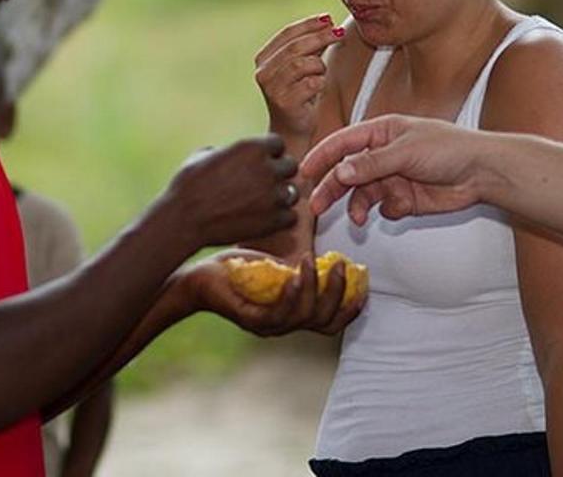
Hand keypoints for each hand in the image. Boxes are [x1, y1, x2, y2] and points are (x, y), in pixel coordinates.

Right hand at [160, 135, 299, 249]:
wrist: (183, 220)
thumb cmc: (187, 185)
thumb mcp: (203, 155)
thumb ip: (226, 151)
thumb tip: (227, 153)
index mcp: (252, 147)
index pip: (278, 143)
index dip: (267, 153)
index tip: (256, 163)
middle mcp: (268, 169)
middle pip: (291, 166)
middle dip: (278, 173)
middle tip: (260, 184)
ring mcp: (273, 196)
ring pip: (293, 192)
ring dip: (280, 197)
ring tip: (260, 204)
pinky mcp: (273, 221)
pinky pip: (291, 217)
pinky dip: (280, 219)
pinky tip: (262, 219)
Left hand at [184, 249, 363, 335]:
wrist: (199, 276)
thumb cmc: (237, 268)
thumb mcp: (276, 263)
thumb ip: (300, 262)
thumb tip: (324, 236)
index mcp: (294, 314)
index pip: (332, 323)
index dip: (351, 307)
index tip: (363, 284)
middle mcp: (284, 325)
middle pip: (325, 322)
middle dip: (339, 294)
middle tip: (342, 265)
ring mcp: (268, 326)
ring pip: (304, 317)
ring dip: (315, 289)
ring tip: (314, 262)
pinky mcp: (250, 320)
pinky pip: (278, 314)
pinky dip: (291, 294)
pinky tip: (295, 275)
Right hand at [254, 15, 343, 139]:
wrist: (292, 130)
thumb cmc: (300, 95)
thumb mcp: (303, 66)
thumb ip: (311, 46)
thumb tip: (328, 21)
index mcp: (263, 58)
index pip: (287, 34)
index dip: (309, 24)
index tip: (328, 18)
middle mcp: (263, 72)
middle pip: (295, 47)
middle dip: (320, 37)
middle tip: (339, 33)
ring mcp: (272, 88)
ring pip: (302, 64)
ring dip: (319, 66)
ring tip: (322, 73)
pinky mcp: (285, 103)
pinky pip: (311, 83)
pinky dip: (320, 82)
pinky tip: (318, 87)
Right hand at [301, 115, 483, 224]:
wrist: (482, 172)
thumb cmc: (449, 149)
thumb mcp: (404, 152)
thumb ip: (370, 164)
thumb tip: (341, 171)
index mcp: (381, 133)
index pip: (342, 143)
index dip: (321, 157)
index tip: (303, 172)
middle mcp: (383, 154)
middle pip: (347, 173)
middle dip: (331, 190)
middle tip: (316, 207)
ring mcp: (394, 177)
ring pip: (363, 194)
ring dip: (358, 206)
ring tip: (358, 219)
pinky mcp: (405, 198)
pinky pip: (385, 208)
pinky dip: (388, 210)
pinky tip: (402, 206)